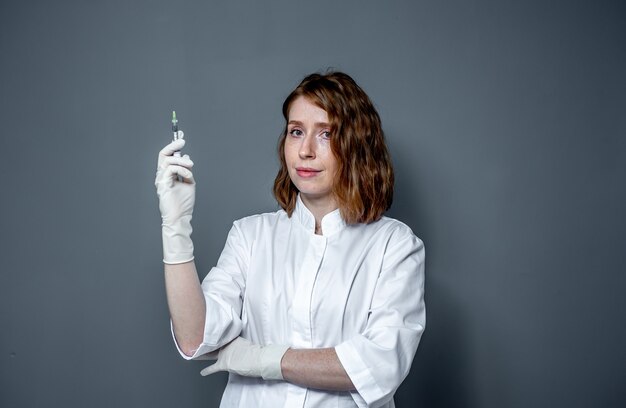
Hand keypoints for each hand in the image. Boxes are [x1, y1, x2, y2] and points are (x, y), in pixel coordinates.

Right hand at [155, 134, 195, 263]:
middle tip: (182, 140)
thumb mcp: (189, 183)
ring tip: (191, 166)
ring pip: (168, 160)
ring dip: (182, 160)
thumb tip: (186, 157)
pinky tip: (188, 176)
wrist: (180, 217)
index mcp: (168, 174)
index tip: (181, 135)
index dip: (174, 144)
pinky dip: (182, 170)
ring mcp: (161, 179)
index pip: (168, 155)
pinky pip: (170, 169)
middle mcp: (162, 175)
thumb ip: (187, 170)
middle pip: (163, 154)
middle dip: (173, 144)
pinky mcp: (162, 184)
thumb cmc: (184, 203)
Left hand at [200, 337, 288, 379]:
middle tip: (199, 341)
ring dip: (204, 355)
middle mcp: (227, 344)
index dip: (216, 338)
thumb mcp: (248, 345)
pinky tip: (202, 372)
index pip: (223, 339)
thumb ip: (240, 345)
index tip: (210, 335)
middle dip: (207, 344)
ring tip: (196, 354)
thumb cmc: (257, 353)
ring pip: (212, 354)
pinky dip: (207, 370)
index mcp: (234, 338)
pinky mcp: (224, 364)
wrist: (259, 359)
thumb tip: (238, 351)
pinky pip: (213, 368)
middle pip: (215, 344)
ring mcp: (225, 353)